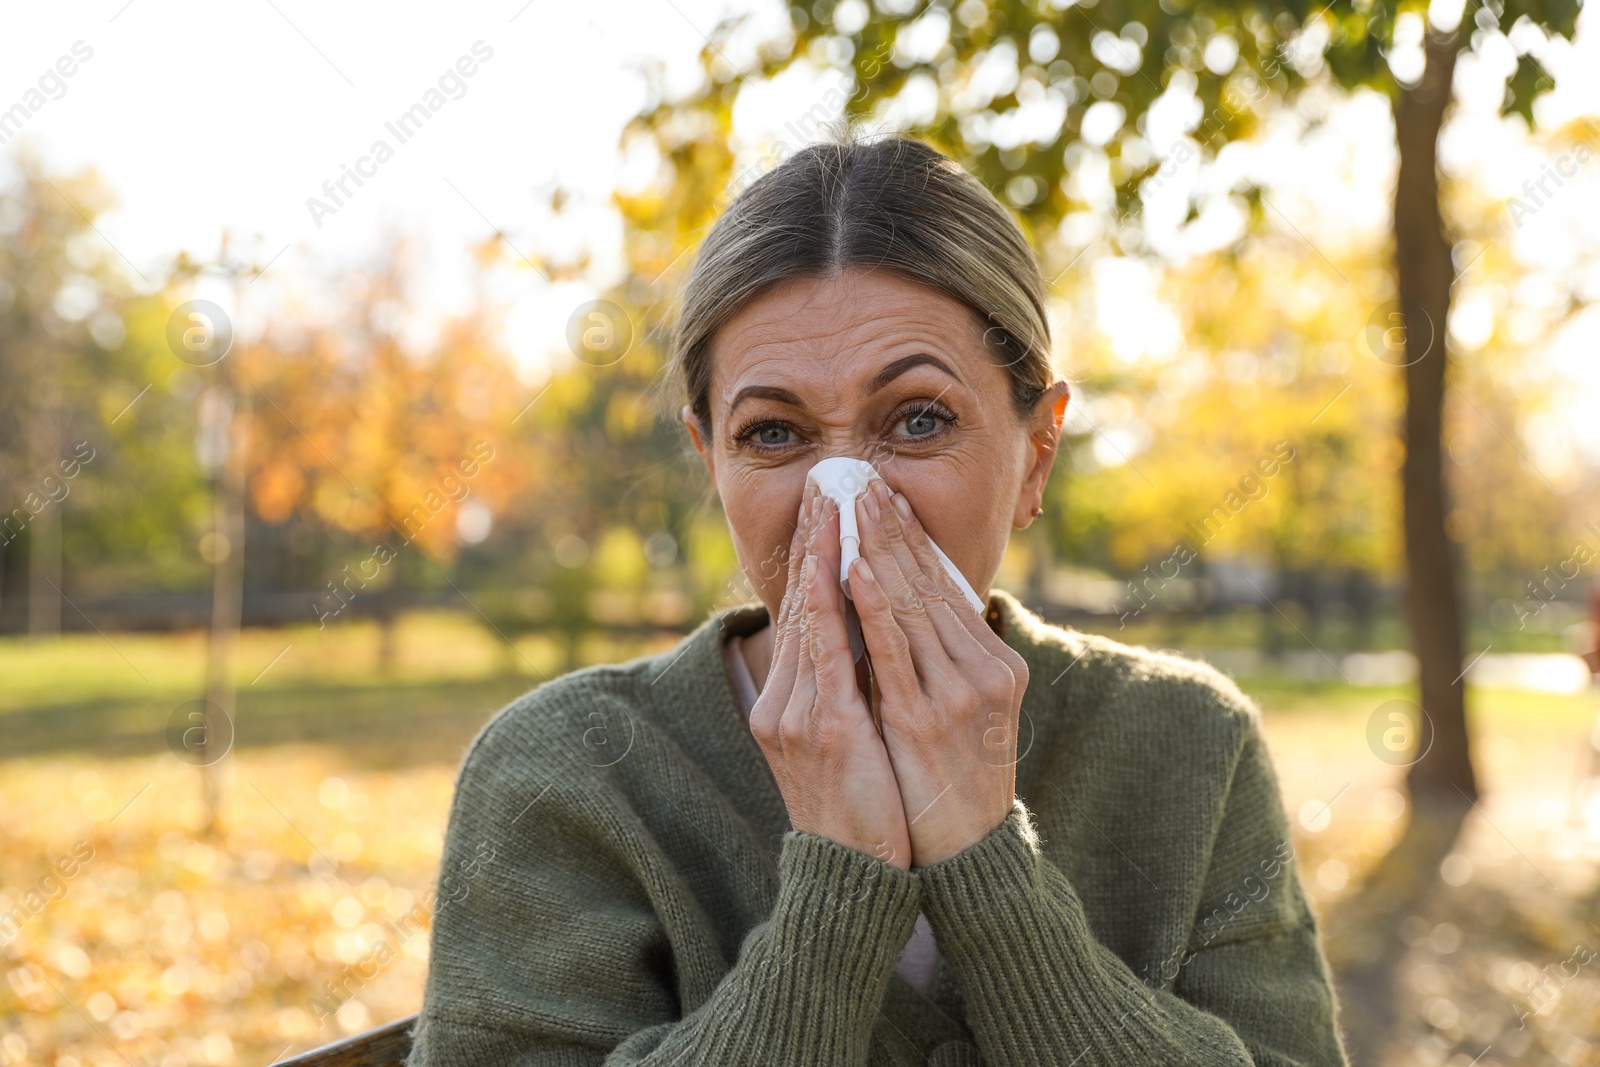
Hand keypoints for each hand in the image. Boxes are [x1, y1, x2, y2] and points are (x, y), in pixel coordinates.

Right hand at [747, 483, 913, 870]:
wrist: (852, 875)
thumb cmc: (861, 809)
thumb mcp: (845, 740)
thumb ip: (845, 689)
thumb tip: (867, 636)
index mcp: (790, 702)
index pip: (803, 613)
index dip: (814, 555)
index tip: (828, 507)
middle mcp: (786, 701)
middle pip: (801, 602)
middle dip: (817, 538)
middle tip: (832, 481)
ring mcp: (801, 713)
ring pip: (814, 616)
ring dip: (826, 552)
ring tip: (838, 502)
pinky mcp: (826, 727)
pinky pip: (832, 652)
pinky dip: (837, 604)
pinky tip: (846, 566)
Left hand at [848, 477, 1029, 866]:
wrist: (964, 855)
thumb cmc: (958, 781)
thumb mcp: (967, 712)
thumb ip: (949, 661)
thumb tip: (914, 608)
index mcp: (996, 664)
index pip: (947, 586)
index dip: (913, 538)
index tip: (885, 495)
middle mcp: (983, 671)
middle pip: (929, 584)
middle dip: (892, 528)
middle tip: (862, 479)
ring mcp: (955, 693)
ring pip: (909, 605)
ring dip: (877, 549)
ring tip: (853, 504)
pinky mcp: (923, 717)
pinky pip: (891, 650)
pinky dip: (872, 605)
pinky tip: (853, 568)